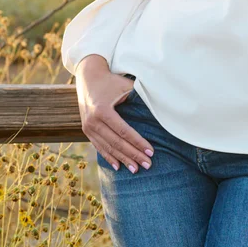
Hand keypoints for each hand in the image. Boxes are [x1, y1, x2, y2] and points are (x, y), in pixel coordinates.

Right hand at [75, 55, 154, 171]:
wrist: (88, 77)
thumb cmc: (112, 81)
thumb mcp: (125, 86)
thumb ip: (139, 97)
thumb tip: (161, 107)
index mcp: (102, 110)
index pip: (124, 131)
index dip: (138, 142)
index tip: (151, 152)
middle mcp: (93, 121)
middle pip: (116, 143)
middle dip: (133, 155)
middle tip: (148, 165)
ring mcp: (88, 127)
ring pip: (108, 147)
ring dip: (123, 159)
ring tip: (136, 169)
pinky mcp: (86, 130)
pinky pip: (99, 147)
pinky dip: (109, 157)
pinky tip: (118, 166)